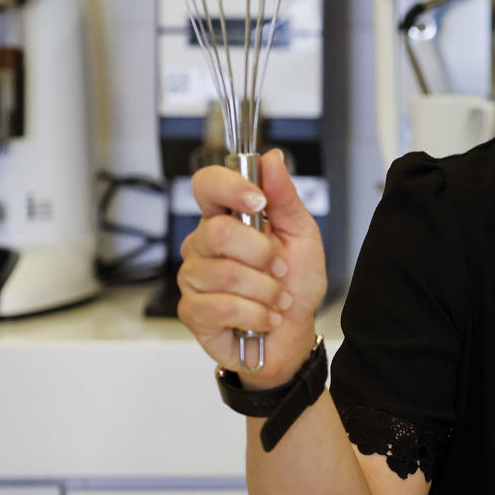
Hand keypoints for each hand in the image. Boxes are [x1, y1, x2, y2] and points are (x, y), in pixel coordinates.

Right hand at [177, 150, 328, 388]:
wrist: (293, 334)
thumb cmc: (295, 285)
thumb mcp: (302, 236)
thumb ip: (285, 198)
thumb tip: (271, 160)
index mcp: (228, 218)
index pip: (206, 185)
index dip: (229, 187)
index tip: (258, 201)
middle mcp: (204, 244)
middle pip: (218, 232)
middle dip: (262, 254)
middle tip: (281, 270)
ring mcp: (194, 278)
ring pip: (225, 274)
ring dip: (266, 291)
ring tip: (276, 299)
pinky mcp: (193, 311)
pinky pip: (223, 307)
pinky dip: (257, 315)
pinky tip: (264, 318)